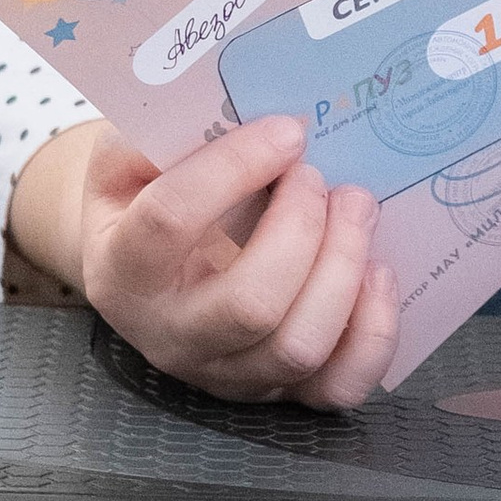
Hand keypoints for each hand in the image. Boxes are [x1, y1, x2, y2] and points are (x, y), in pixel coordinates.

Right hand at [24, 110, 400, 407]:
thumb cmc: (144, 198)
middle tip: (323, 176)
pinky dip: (373, 332)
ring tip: (358, 208)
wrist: (145, 267)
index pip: (170, 221)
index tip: (288, 130)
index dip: (234, 167)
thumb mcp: (127, 159)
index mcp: (122, 268)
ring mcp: (226, 373)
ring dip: (344, 268)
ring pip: (298, 346)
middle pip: (250, 304)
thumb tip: (231, 109)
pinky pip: (338, 386)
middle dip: (303, 229)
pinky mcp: (278, 392)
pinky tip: (378, 273)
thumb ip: (157, 132)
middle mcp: (170, 335)